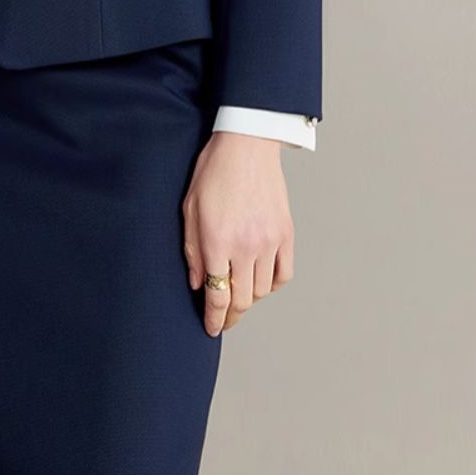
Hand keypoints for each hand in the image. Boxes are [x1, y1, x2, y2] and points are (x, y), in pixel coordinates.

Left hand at [182, 130, 293, 335]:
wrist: (246, 146)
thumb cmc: (212, 172)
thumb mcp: (189, 210)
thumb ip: (193, 251)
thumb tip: (198, 284)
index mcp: (217, 242)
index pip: (218, 297)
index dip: (214, 319)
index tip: (212, 328)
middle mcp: (245, 246)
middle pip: (242, 300)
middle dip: (231, 316)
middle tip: (223, 319)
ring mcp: (269, 241)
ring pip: (262, 290)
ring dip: (249, 298)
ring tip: (238, 294)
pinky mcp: (286, 234)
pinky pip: (284, 274)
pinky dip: (272, 284)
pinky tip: (261, 279)